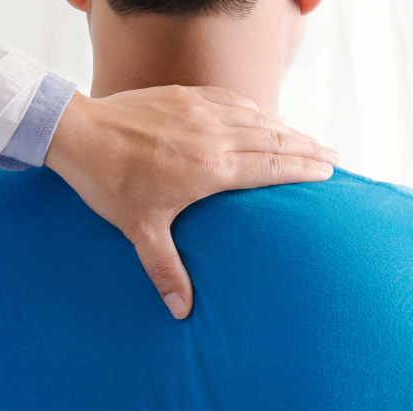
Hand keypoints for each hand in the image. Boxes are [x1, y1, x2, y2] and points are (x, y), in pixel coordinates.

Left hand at [44, 87, 338, 318]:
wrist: (79, 133)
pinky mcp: (184, 96)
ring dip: (286, 128)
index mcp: (209, 168)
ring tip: (307, 138)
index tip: (329, 170)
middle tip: (334, 155)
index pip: (270, 166)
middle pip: (274, 139)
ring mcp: (199, 111)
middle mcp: (212, 135)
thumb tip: (182, 313)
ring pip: (256, 117)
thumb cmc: (108, 183)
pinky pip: (230, 99)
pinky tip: (262, 114)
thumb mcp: (139, 231)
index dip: (303, 167)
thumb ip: (165, 270)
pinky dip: (253, 109)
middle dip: (308, 147)